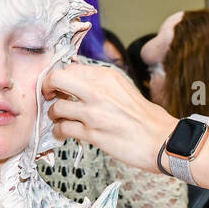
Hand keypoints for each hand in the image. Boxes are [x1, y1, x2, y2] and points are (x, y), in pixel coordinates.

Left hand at [43, 61, 176, 173]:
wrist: (162, 140)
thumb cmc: (144, 117)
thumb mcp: (123, 87)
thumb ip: (100, 83)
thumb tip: (76, 80)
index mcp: (107, 76)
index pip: (70, 67)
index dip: (59, 77)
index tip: (58, 86)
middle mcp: (98, 90)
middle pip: (56, 78)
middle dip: (46, 88)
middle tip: (49, 96)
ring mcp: (94, 113)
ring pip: (56, 108)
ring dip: (53, 115)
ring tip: (59, 119)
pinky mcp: (93, 134)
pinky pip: (63, 129)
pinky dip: (59, 131)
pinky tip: (63, 133)